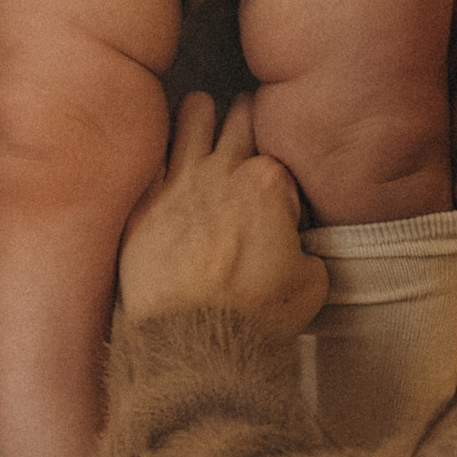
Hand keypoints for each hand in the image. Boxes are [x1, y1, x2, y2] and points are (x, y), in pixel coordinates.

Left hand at [117, 91, 328, 337]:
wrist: (196, 342)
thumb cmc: (256, 315)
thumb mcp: (312, 283)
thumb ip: (308, 250)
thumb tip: (298, 248)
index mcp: (269, 182)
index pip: (281, 157)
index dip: (282, 176)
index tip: (279, 194)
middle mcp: (225, 170)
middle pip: (240, 118)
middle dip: (246, 117)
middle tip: (246, 124)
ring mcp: (180, 182)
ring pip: (192, 114)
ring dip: (200, 113)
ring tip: (202, 117)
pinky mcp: (144, 204)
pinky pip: (152, 156)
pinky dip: (161, 151)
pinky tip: (164, 156)